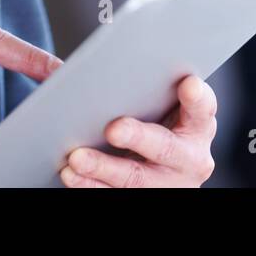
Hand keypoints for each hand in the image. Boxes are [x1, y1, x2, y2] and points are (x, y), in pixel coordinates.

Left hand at [59, 74, 216, 187]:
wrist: (166, 168)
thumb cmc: (156, 121)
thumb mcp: (157, 103)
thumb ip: (127, 80)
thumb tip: (54, 58)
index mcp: (198, 124)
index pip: (202, 108)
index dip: (196, 97)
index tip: (188, 84)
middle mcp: (190, 156)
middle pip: (164, 146)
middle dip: (138, 137)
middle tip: (113, 128)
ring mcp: (169, 182)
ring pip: (137, 178)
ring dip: (104, 168)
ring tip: (77, 157)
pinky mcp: (149, 196)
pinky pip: (119, 194)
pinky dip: (92, 184)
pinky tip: (73, 174)